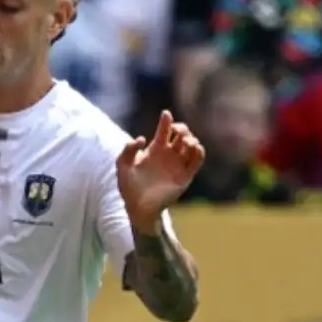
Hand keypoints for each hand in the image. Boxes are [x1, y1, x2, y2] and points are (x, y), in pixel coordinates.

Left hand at [116, 111, 205, 230]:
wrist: (137, 207)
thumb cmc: (128, 187)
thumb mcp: (122, 165)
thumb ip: (127, 150)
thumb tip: (142, 139)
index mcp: (155, 150)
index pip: (165, 130)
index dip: (166, 120)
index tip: (165, 114)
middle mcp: (169, 155)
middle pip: (182, 135)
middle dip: (182, 128)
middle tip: (177, 129)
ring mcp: (178, 165)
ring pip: (192, 146)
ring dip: (192, 139)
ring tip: (185, 140)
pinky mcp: (185, 176)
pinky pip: (197, 161)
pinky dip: (199, 151)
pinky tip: (193, 147)